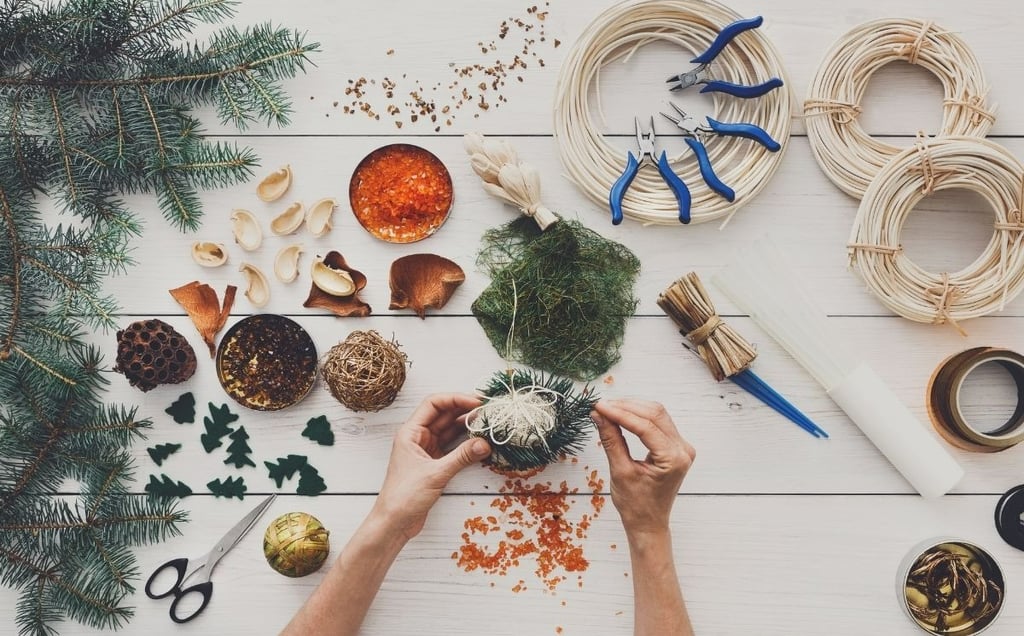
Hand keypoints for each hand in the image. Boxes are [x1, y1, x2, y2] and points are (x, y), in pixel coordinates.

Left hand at [372, 393, 491, 540]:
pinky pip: (451, 445)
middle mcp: (417, 437)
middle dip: (464, 410)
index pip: (434, 404)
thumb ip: (462, 456)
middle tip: (487, 410)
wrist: (393, 523)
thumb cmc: (404, 497)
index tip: (477, 401)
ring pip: (448, 430)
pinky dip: (464, 442)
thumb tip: (484, 442)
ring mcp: (425, 450)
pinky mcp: (433, 463)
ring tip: (486, 422)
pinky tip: (479, 441)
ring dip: (466, 425)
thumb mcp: (436, 474)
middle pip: (443, 414)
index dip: (456, 399)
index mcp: (410, 432)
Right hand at [591, 400, 695, 536]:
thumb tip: (599, 415)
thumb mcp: (620, 471)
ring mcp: (682, 447)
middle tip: (600, 406)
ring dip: (631, 408)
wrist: (648, 523)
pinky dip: (638, 416)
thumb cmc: (636, 505)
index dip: (620, 413)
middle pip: (655, 414)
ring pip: (657, 414)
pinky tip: (620, 415)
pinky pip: (658, 423)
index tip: (598, 406)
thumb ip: (611, 440)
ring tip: (607, 409)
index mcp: (673, 460)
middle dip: (626, 406)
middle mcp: (683, 450)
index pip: (645, 426)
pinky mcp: (676, 446)